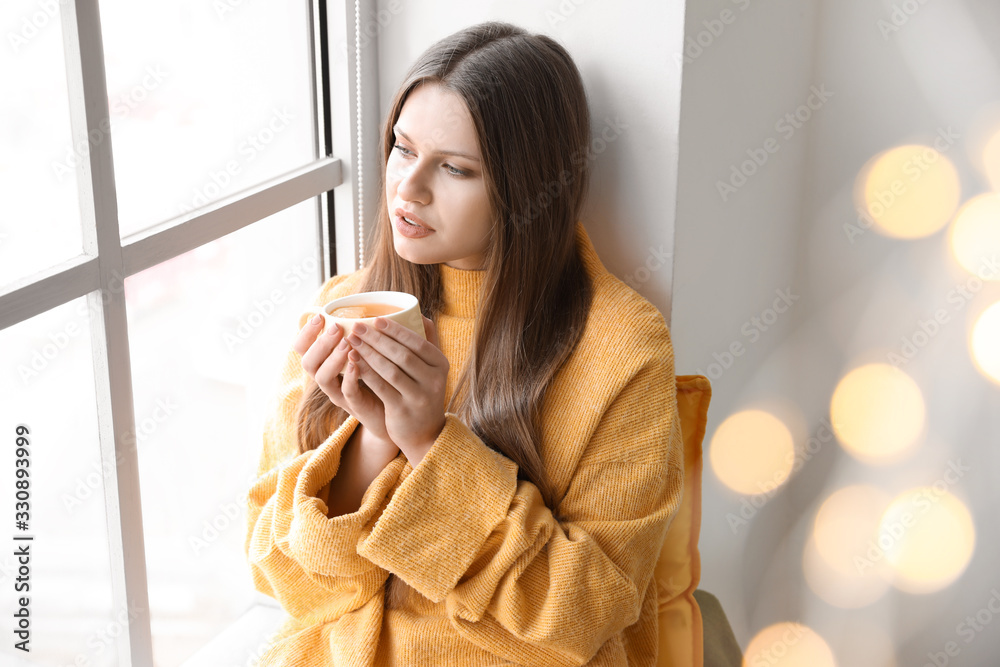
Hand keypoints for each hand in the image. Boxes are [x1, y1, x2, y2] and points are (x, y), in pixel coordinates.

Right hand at [293, 313, 392, 444]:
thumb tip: (377, 306)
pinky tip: (357, 364)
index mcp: (325, 363)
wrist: (394, 410)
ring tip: (347, 344)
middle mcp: (327, 378)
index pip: (303, 347)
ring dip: (333, 358)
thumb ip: (365, 333)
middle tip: (336, 329)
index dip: (306, 332)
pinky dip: (350, 377)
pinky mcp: (355, 405)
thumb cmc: (380, 376)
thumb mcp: (367, 352)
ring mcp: (339, 393)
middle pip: (307, 362)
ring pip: (322, 378)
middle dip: (320, 343)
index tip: (321, 316)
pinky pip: (346, 392)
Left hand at [343, 316, 448, 462]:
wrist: (424, 432)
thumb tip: (417, 312)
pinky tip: (353, 362)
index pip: (418, 342)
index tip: (376, 319)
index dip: (396, 330)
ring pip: (390, 370)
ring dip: (369, 354)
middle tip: (357, 327)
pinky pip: (381, 387)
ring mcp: (419, 397)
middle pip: (402, 355)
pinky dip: (366, 373)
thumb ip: (427, 341)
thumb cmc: (422, 392)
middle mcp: (434, 381)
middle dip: (377, 339)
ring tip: (352, 341)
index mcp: (441, 365)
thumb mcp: (431, 368)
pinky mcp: (402, 410)